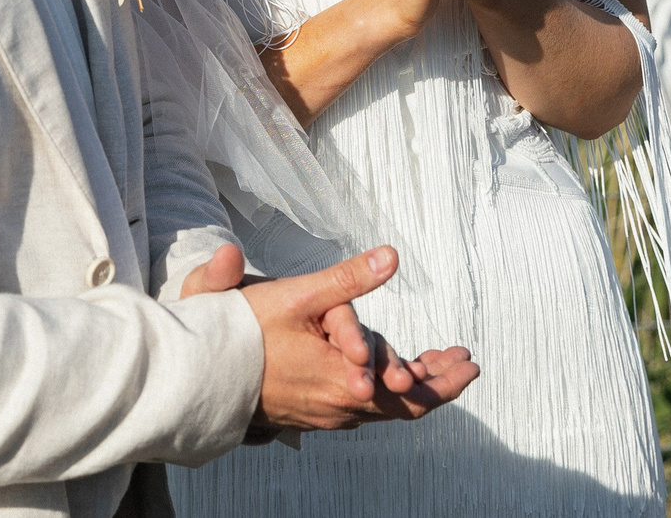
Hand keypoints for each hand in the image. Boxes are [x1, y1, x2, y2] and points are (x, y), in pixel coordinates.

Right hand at [231, 244, 480, 430]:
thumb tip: (391, 256)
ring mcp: (323, 413)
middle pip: (403, 406)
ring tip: (437, 364)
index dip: (443, 381)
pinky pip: (359, 406)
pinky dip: (383, 390)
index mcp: (343, 381)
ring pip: (382, 408)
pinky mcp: (310, 410)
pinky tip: (388, 372)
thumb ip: (348, 279)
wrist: (200, 374)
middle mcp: (338, 406)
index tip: (470, 362)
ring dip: (411, 387)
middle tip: (465, 365)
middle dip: (437, 384)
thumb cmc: (245, 332)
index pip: (410, 393)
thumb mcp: (300, 296)